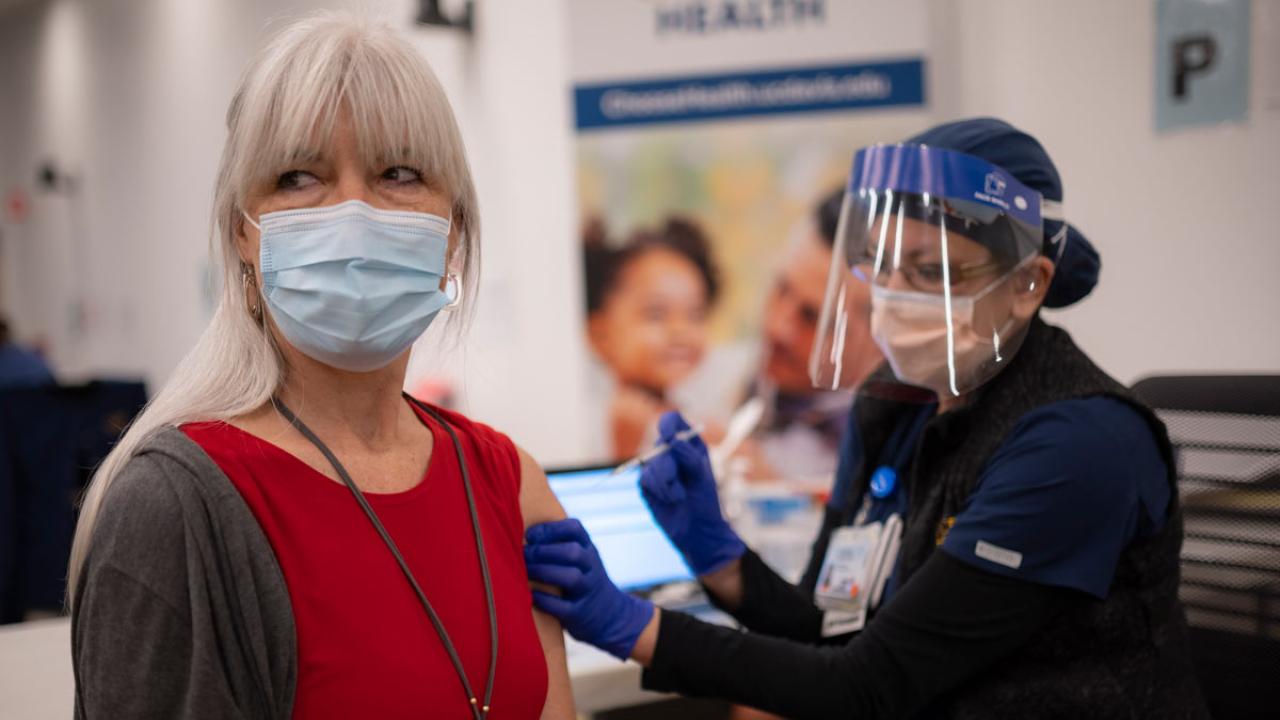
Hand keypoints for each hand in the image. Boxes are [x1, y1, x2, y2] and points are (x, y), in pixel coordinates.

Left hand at [524, 519, 654, 659]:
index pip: (574, 528)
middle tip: (523, 554)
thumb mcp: (580, 557)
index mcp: (588, 548)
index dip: (550, 529)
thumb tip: (517, 532)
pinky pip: (564, 607)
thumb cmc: (581, 578)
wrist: (610, 614)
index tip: (529, 535)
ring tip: (525, 572)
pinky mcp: (581, 614)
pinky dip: (546, 600)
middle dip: (543, 551)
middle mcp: (592, 567)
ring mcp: (588, 591)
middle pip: (573, 552)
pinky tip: (531, 595)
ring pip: (572, 577)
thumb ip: (559, 544)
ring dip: (544, 572)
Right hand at [639, 411, 745, 575]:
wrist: (696, 531)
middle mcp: (671, 453)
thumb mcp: (702, 477)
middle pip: (659, 444)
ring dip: (665, 483)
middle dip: (668, 465)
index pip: (672, 422)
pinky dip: (659, 491)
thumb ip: (689, 457)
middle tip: (678, 483)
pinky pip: (644, 479)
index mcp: (688, 444)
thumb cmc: (705, 502)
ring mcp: (657, 467)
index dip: (668, 425)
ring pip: (650, 464)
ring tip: (678, 496)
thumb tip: (673, 440)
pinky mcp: (647, 483)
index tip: (669, 438)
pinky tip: (670, 500)